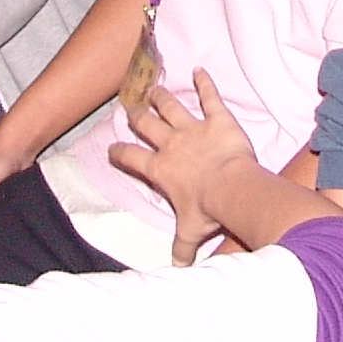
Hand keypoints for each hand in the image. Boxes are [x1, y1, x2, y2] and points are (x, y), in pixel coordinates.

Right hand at [107, 71, 263, 263]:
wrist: (231, 188)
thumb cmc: (207, 210)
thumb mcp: (189, 232)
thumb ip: (181, 249)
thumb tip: (178, 270)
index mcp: (160, 170)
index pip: (132, 159)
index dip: (120, 154)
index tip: (112, 149)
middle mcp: (171, 145)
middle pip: (147, 126)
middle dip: (137, 116)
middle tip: (131, 108)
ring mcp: (193, 129)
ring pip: (171, 108)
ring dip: (162, 98)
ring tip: (155, 89)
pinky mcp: (217, 119)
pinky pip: (209, 97)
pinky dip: (205, 83)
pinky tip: (201, 71)